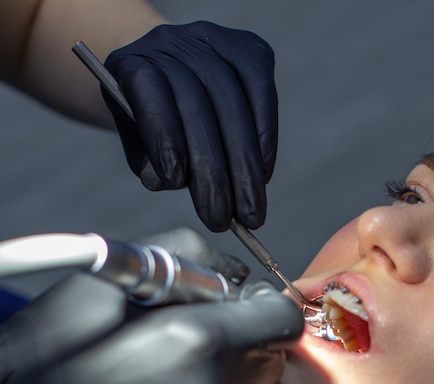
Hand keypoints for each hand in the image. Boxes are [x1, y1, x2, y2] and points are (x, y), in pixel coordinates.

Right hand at [0, 230, 301, 383]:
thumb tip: (244, 279)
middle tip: (207, 352)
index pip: (283, 321)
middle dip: (251, 351)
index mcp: (198, 337)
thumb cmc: (66, 337)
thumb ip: (197, 257)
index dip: (266, 311)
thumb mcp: (122, 271)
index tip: (246, 315)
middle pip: (276, 365)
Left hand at [102, 22, 277, 231]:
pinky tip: (264, 173)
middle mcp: (170, 43)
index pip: (150, 92)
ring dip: (245, 165)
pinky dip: (265, 137)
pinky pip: (262, 92)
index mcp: (130, 65)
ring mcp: (212, 40)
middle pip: (197, 104)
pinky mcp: (248, 48)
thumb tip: (177, 180)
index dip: (165, 136)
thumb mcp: (140, 147)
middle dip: (214, 170)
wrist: (167, 81)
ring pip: (233, 103)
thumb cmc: (152, 127)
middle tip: (224, 218)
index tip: (178, 181)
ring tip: (249, 209)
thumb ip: (151, 162)